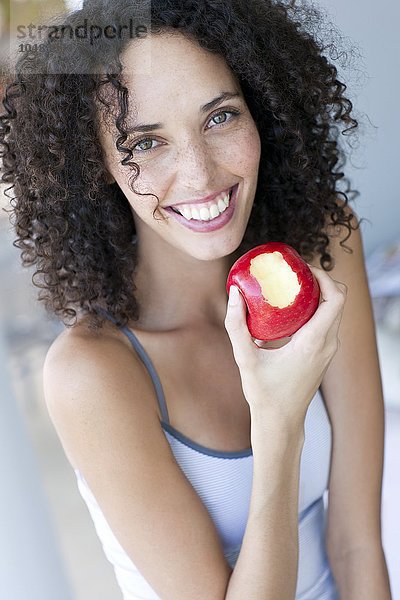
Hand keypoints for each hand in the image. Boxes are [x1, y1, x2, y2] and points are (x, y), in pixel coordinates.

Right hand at [224, 264, 346, 424]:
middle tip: (294, 273)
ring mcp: (328, 350)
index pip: (335, 298)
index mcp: (313, 342)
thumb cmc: (264, 394)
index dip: (324, 277)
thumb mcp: (245, 358)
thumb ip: (236, 325)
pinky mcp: (324, 355)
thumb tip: (233, 293)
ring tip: (292, 287)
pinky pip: (328, 323)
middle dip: (320, 281)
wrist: (280, 422)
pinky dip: (316, 309)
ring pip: (334, 311)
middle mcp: (327, 344)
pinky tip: (291, 310)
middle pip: (338, 300)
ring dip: (319, 295)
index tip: (302, 268)